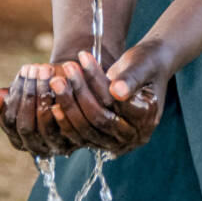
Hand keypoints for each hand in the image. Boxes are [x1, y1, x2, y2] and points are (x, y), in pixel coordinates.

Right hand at [0, 63, 75, 156]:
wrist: (78, 89)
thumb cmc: (47, 88)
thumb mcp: (26, 91)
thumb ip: (5, 97)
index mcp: (19, 138)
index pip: (9, 120)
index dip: (15, 94)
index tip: (24, 70)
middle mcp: (36, 148)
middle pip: (26, 126)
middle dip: (30, 94)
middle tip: (38, 68)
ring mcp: (56, 147)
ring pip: (45, 126)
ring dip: (46, 94)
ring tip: (49, 70)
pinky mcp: (77, 141)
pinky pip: (67, 126)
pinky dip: (63, 103)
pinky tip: (63, 85)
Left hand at [47, 40, 169, 156]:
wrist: (148, 68)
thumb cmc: (146, 62)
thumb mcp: (142, 65)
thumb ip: (131, 78)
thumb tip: (117, 91)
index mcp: (147, 118)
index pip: (116, 104)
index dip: (97, 82)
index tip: (83, 58)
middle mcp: (133, 135)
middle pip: (99, 119)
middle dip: (79, 93)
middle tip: (64, 68)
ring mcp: (116, 141)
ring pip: (86, 128)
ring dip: (68, 103)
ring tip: (56, 79)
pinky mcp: (102, 139)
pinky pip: (80, 134)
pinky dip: (66, 118)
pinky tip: (53, 100)